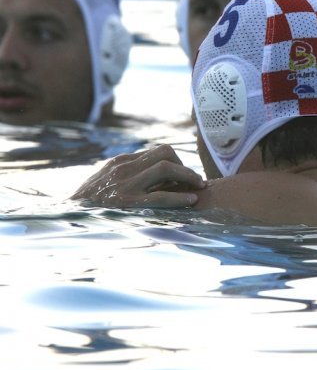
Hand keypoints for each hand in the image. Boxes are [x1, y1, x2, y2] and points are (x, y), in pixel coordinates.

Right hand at [71, 144, 204, 207]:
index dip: (177, 162)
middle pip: (166, 153)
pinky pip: (159, 196)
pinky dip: (179, 197)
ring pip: (166, 168)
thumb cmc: (88, 203)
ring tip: (199, 188)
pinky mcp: (126, 203)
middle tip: (196, 181)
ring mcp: (125, 184)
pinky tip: (191, 201)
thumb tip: (150, 175)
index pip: (158, 151)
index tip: (185, 176)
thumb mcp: (105, 180)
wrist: (66, 218)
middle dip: (186, 166)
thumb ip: (126, 174)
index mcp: (121, 161)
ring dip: (189, 177)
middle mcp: (124, 168)